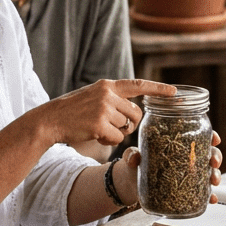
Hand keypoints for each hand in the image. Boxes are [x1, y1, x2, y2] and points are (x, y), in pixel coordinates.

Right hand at [39, 79, 175, 149]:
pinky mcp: (99, 124)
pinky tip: (94, 135)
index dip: (158, 89)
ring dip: (115, 133)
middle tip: (113, 127)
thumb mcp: (93, 96)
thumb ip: (112, 99)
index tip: (175, 92)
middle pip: (136, 113)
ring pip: (126, 127)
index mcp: (107, 85)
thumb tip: (134, 113)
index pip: (138, 85)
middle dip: (129, 124)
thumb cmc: (72, 111)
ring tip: (97, 129)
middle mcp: (107, 94)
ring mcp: (103, 108)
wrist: (50, 119)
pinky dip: (108, 140)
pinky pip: (117, 138)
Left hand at [112, 132, 222, 206]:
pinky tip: (212, 199)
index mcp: (178, 144)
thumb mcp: (133, 156)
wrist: (131, 184)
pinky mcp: (187, 190)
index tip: (215, 139)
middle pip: (208, 153)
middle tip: (213, 162)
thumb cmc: (135, 164)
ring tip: (213, 181)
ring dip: (215, 175)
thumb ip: (131, 154)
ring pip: (209, 172)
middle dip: (216, 156)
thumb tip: (133, 159)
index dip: (210, 136)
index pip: (198, 136)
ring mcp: (188, 174)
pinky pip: (202, 193)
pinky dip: (210, 196)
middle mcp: (187, 158)